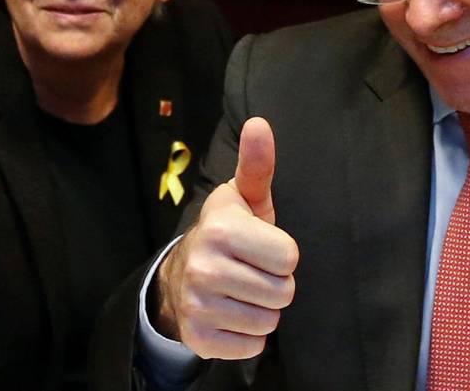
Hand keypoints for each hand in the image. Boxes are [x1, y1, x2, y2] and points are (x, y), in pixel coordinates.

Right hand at [155, 117, 298, 358]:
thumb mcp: (244, 196)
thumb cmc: (229, 231)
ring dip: (263, 308)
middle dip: (275, 283)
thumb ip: (257, 163)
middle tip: (252, 270)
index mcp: (222, 229)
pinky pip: (254, 346)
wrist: (181, 274)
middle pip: (283, 292)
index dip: (281, 253)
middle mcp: (205, 268)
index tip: (260, 246)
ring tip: (242, 290)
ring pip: (270, 320)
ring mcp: (198, 306)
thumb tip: (259, 123)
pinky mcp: (199, 339)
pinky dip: (249, 334)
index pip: (289, 257)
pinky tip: (231, 313)